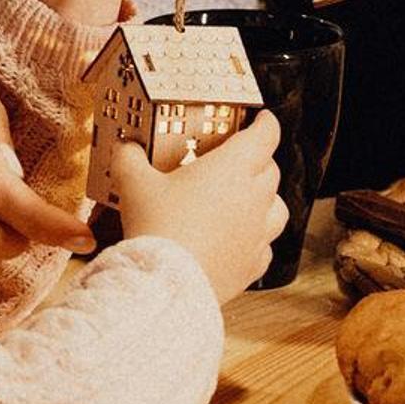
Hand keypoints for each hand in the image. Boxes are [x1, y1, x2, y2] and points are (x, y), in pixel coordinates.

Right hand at [112, 111, 289, 304]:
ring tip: (248, 199)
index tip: (263, 120)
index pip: (265, 136)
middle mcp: (254, 198)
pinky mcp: (252, 265)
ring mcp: (257, 234)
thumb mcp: (134, 184)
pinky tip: (240, 239)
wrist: (166, 283)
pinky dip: (257, 239)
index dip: (266, 124)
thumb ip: (130, 158)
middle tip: (239, 159)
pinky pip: (265, 246)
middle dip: (259, 160)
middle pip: (271, 170)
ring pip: (278, 208)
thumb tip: (126, 148)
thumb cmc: (158, 229)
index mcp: (233, 168)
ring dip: (267, 199)